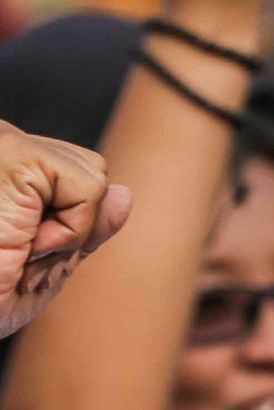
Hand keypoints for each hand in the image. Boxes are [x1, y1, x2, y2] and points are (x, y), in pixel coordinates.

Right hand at [0, 122, 130, 339]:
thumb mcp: (43, 266)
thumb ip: (83, 229)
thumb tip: (125, 195)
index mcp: (4, 168)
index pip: (72, 177)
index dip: (68, 224)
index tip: (22, 256)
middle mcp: (2, 144)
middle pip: (90, 170)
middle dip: (74, 225)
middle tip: (21, 258)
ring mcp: (8, 143)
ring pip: (96, 179)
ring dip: (69, 235)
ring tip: (19, 252)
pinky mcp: (18, 154)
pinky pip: (90, 191)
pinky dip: (70, 233)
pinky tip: (24, 244)